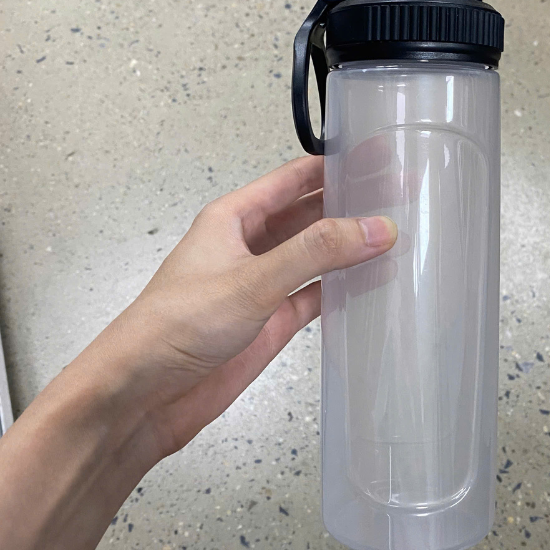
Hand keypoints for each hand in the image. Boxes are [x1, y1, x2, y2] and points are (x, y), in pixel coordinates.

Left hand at [83, 156, 396, 458]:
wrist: (146, 393)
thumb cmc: (180, 323)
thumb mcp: (253, 279)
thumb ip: (316, 253)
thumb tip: (377, 227)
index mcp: (236, 217)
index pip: (296, 178)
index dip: (337, 165)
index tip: (381, 156)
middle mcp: (251, 245)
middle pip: (311, 216)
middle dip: (352, 205)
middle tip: (403, 197)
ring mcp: (263, 285)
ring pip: (317, 257)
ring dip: (351, 249)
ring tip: (401, 237)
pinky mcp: (271, 322)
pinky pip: (315, 296)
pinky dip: (343, 290)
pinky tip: (373, 285)